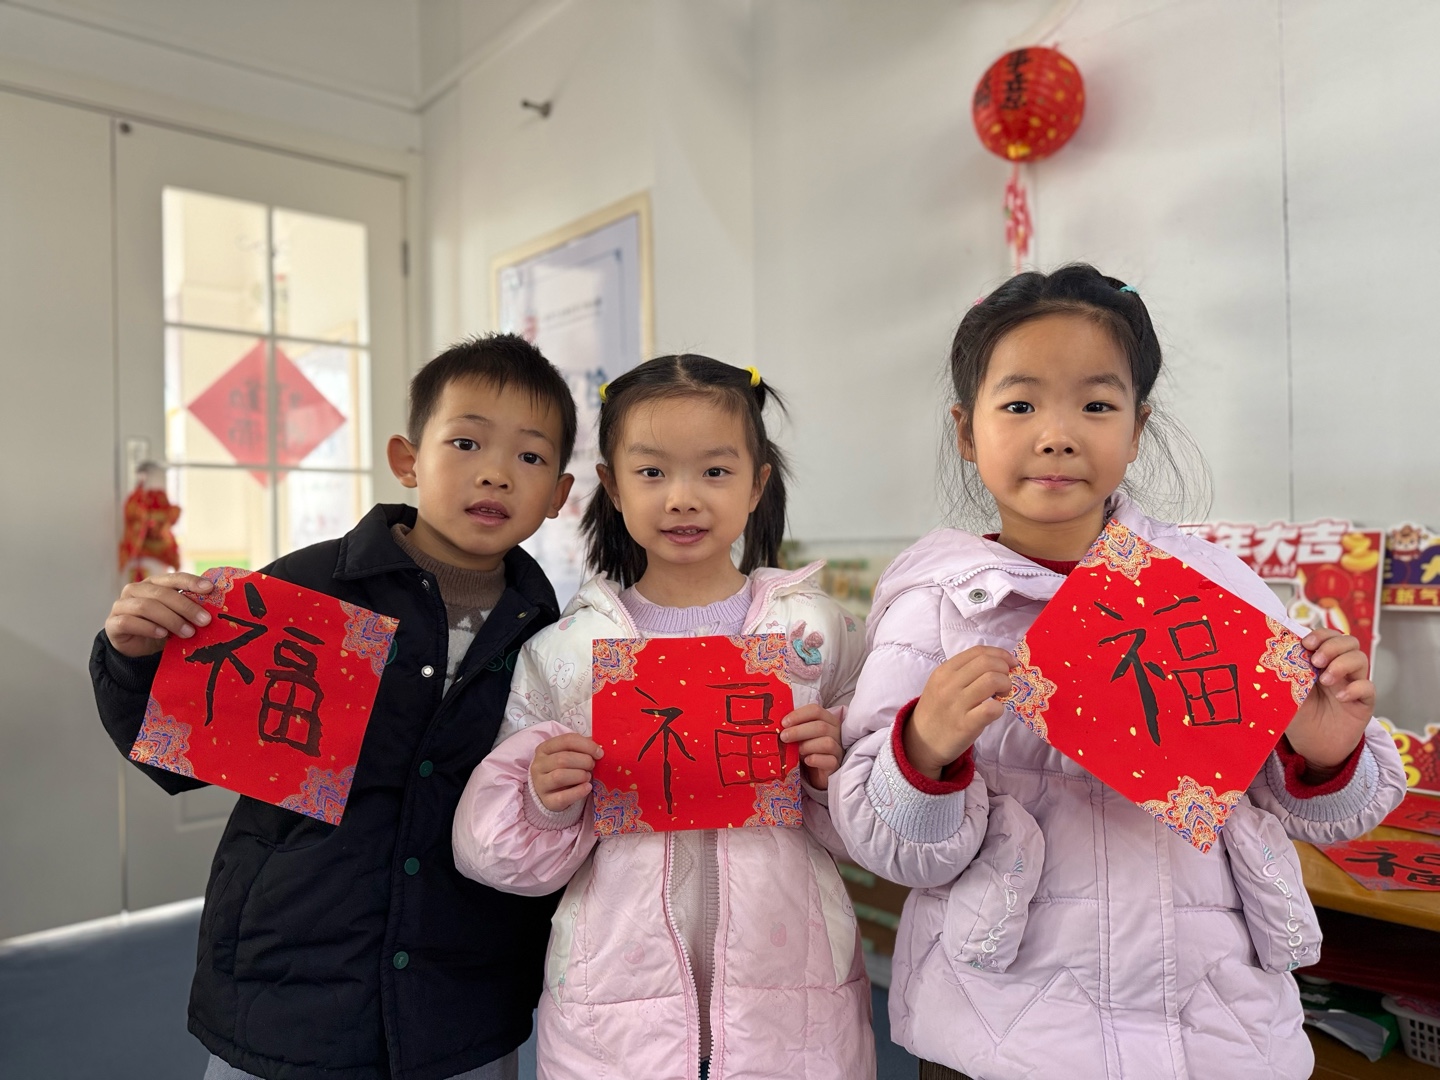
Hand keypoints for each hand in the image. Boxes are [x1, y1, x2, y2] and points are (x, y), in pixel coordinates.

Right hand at [104, 572, 214, 657]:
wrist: (138, 648)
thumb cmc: (162, 628)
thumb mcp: (178, 617)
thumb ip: (189, 609)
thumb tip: (214, 609)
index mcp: (154, 583)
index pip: (174, 577)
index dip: (191, 581)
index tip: (210, 589)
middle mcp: (136, 590)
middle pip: (161, 593)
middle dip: (186, 607)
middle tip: (204, 620)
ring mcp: (121, 605)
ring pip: (146, 606)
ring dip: (171, 619)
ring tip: (188, 632)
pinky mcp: (112, 623)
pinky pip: (129, 622)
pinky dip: (148, 628)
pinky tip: (162, 635)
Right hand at [530, 732, 602, 811]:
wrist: (551, 793)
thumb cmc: (564, 769)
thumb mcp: (570, 755)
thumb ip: (583, 748)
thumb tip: (600, 745)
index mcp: (544, 748)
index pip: (566, 740)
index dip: (586, 745)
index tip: (600, 753)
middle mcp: (538, 765)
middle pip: (562, 759)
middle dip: (584, 761)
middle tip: (593, 766)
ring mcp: (540, 784)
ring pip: (559, 776)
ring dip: (580, 775)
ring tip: (588, 776)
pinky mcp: (547, 801)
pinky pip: (563, 797)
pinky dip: (578, 792)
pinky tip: (587, 788)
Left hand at [780, 703, 842, 789]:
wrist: (815, 772)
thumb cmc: (806, 749)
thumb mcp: (800, 735)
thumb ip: (793, 727)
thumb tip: (775, 723)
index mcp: (827, 719)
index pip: (816, 710)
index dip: (799, 715)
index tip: (783, 723)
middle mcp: (835, 732)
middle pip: (821, 726)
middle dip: (799, 731)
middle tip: (783, 737)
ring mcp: (838, 749)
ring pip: (827, 743)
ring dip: (807, 746)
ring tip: (796, 751)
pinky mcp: (836, 765)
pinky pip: (830, 760)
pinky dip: (816, 759)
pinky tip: (806, 761)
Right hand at [905, 645, 1015, 779]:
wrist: (920, 742)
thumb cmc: (937, 712)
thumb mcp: (941, 685)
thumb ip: (963, 673)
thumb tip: (997, 665)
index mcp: (944, 671)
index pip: (977, 652)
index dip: (1000, 654)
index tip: (1010, 663)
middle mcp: (949, 684)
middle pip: (987, 663)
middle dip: (1005, 669)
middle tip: (1005, 682)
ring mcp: (956, 704)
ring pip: (992, 680)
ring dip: (1006, 685)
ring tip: (1003, 695)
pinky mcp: (965, 725)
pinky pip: (991, 709)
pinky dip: (1000, 708)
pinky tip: (995, 711)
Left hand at [1284, 628, 1373, 771]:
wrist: (1313, 748)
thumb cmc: (1299, 718)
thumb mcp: (1285, 695)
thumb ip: (1284, 677)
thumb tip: (1270, 658)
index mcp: (1318, 663)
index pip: (1326, 637)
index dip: (1320, 635)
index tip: (1306, 643)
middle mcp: (1338, 669)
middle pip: (1348, 642)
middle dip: (1333, 645)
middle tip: (1317, 661)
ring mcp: (1352, 684)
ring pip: (1360, 658)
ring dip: (1343, 664)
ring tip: (1325, 681)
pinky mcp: (1364, 702)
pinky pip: (1369, 687)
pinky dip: (1356, 688)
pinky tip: (1340, 698)